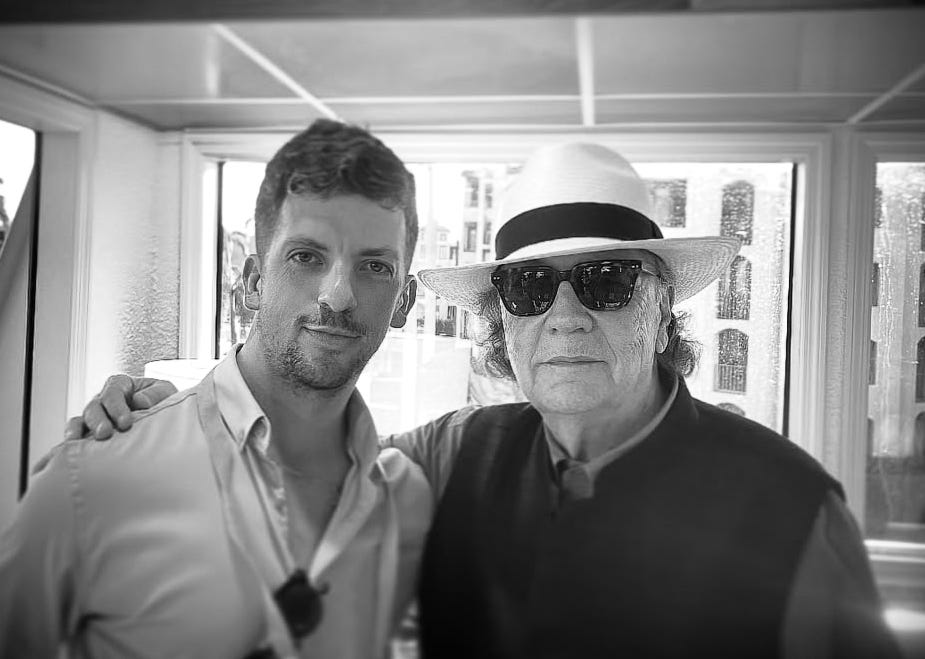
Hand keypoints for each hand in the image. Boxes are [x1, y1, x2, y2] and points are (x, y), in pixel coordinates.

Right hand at [63, 375, 177, 440]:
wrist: (166, 420)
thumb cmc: (165, 402)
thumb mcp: (165, 392)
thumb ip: (154, 394)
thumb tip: (139, 401)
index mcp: (121, 385)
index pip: (113, 392)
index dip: (117, 407)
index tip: (126, 423)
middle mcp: (104, 399)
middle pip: (94, 406)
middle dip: (99, 421)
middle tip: (105, 433)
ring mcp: (96, 416)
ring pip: (82, 420)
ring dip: (82, 431)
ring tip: (86, 445)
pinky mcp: (92, 432)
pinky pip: (78, 433)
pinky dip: (74, 440)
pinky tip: (73, 449)